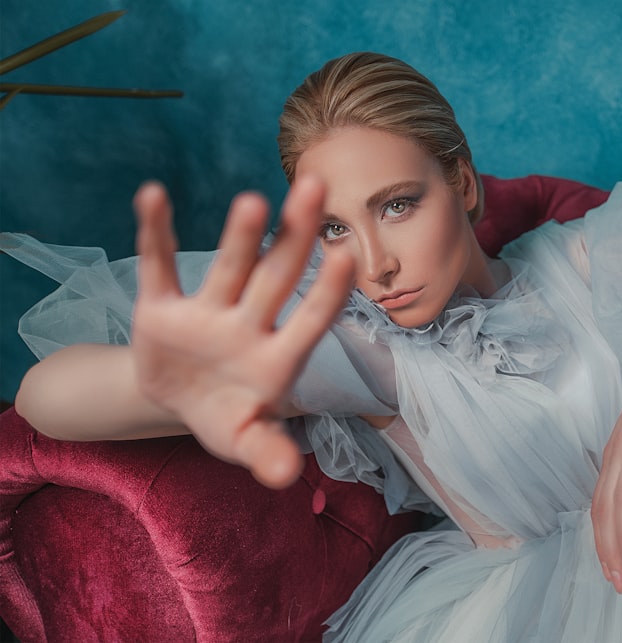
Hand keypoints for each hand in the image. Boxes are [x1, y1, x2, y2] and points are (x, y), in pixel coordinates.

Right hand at [131, 176, 353, 487]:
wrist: (181, 401)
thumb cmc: (228, 418)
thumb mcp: (245, 441)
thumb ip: (267, 454)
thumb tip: (288, 476)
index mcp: (276, 359)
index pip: (311, 320)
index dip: (327, 293)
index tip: (346, 257)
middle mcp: (249, 324)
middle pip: (278, 277)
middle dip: (296, 237)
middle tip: (315, 188)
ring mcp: (207, 311)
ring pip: (230, 268)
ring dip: (240, 236)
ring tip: (254, 202)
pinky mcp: (162, 305)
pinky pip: (157, 265)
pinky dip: (154, 233)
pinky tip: (153, 195)